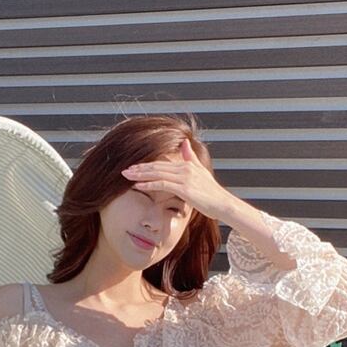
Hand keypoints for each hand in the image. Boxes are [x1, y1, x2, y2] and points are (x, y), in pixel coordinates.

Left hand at [120, 138, 236, 221]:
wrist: (223, 204)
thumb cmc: (212, 193)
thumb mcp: (201, 172)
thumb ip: (191, 157)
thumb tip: (185, 142)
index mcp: (186, 164)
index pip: (161, 163)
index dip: (146, 165)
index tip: (133, 167)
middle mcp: (184, 168)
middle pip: (156, 166)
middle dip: (139, 168)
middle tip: (124, 170)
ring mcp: (184, 178)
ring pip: (157, 173)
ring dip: (140, 175)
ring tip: (126, 177)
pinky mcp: (184, 188)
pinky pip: (162, 184)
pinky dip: (149, 184)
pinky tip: (138, 186)